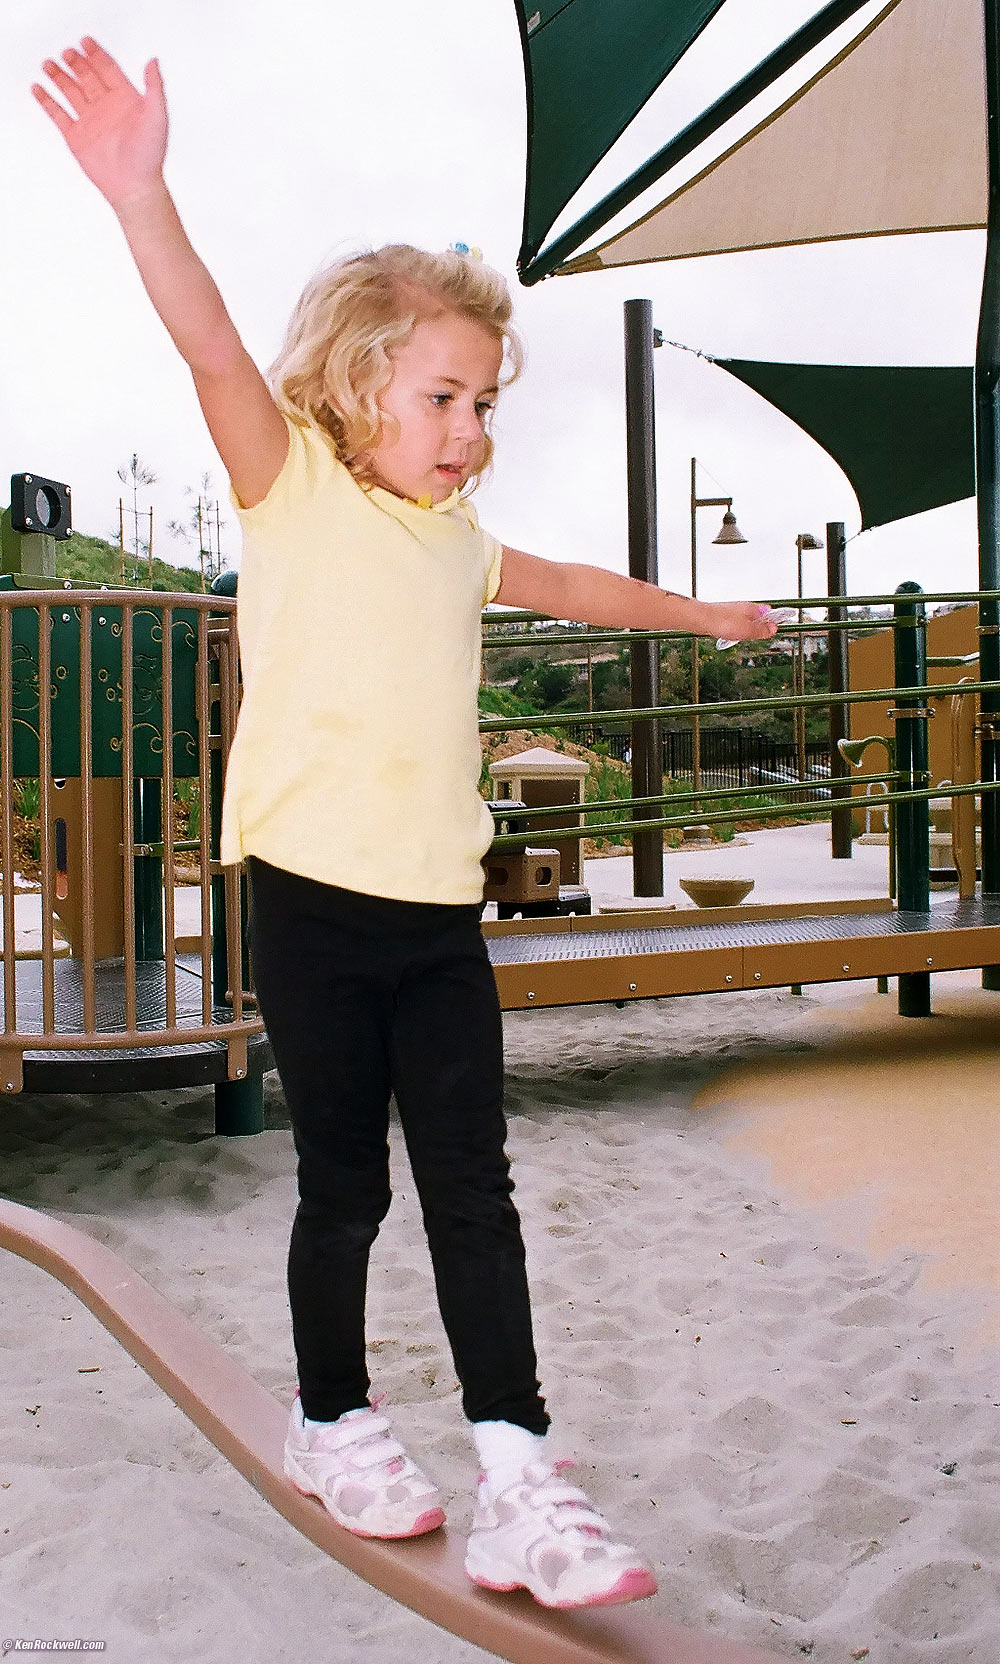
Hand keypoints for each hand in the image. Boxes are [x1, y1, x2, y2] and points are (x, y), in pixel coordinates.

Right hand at [32, 37, 166, 211]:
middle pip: (87, 76)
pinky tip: (38, 88)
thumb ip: (154, 88)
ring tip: (48, 64)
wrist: (134, 187)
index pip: (108, 69)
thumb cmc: (150, 155)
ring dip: (59, 77)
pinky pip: (58, 114)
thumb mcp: (158, 117)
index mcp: (125, 99)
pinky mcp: (76, 137)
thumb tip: (153, 61)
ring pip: (70, 91)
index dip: (96, 54)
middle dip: (76, 63)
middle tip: (67, 53)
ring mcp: (90, 121)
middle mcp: (106, 107)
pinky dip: (46, 101)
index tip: (85, 42)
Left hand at [709, 601, 780, 646]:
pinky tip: (731, 635)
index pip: (770, 612)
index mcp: (752, 608)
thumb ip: (761, 630)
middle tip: (758, 635)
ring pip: (745, 620)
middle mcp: (743, 607)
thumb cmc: (721, 622)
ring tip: (743, 636)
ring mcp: (733, 611)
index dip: (774, 620)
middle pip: (757, 616)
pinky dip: (736, 629)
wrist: (701, 619)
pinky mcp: (723, 616)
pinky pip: (735, 623)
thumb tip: (773, 629)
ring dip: (747, 628)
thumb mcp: (747, 630)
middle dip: (759, 626)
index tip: (776, 628)